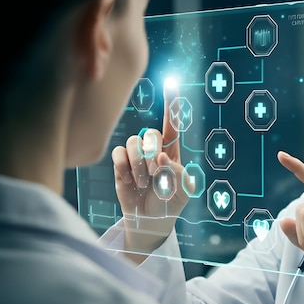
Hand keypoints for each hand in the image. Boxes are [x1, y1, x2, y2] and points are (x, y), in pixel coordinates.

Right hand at [111, 93, 190, 254]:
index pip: (172, 124)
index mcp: (172, 151)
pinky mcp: (120, 164)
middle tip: (155, 176)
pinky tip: (129, 180)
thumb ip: (179, 173)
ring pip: (134, 143)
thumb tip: (163, 158)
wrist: (150, 220)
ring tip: (143, 183)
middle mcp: (153, 149)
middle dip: (153, 156)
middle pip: (151, 134)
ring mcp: (136, 156)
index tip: (171, 83)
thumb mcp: (184, 191)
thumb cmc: (170, 203)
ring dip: (140, 166)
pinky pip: (119, 153)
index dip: (172, 104)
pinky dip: (124, 167)